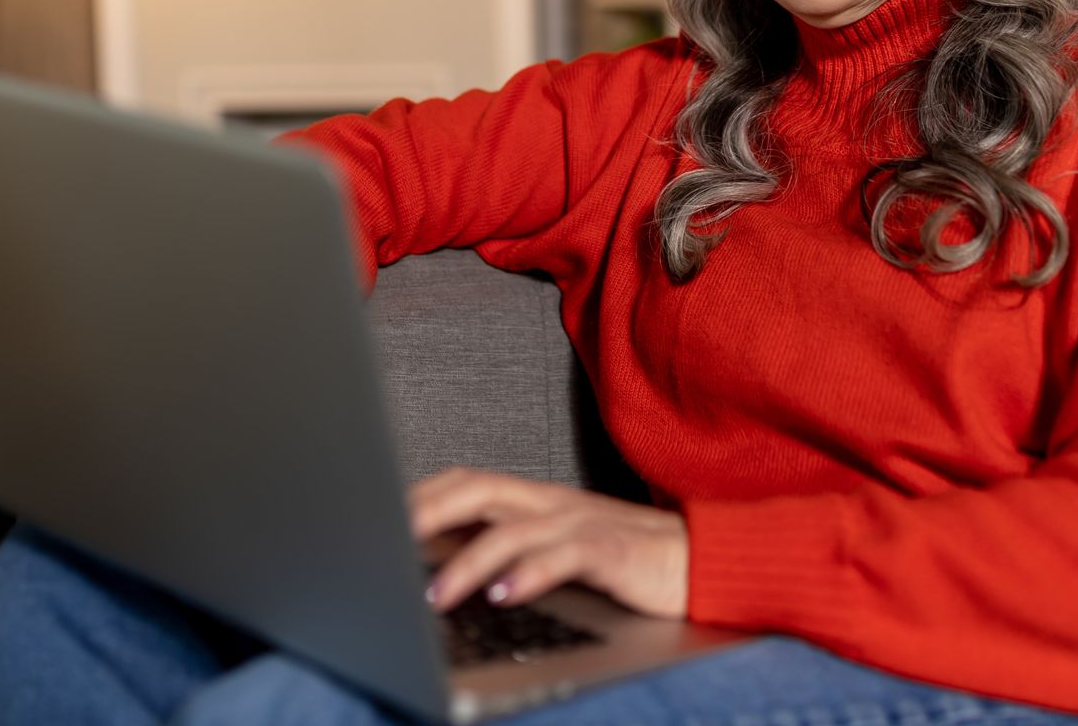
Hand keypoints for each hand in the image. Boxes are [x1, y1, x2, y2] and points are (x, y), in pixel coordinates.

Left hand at [409, 467, 687, 618]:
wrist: (700, 559)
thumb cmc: (626, 559)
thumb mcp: (558, 549)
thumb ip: (510, 548)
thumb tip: (444, 565)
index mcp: (536, 499)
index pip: (466, 481)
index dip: (420, 494)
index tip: (377, 515)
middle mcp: (552, 503)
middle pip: (478, 489)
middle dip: (427, 512)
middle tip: (388, 542)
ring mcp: (580, 524)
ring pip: (510, 531)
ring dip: (466, 562)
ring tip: (434, 595)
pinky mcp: (611, 551)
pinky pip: (563, 557)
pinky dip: (528, 575)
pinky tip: (504, 596)